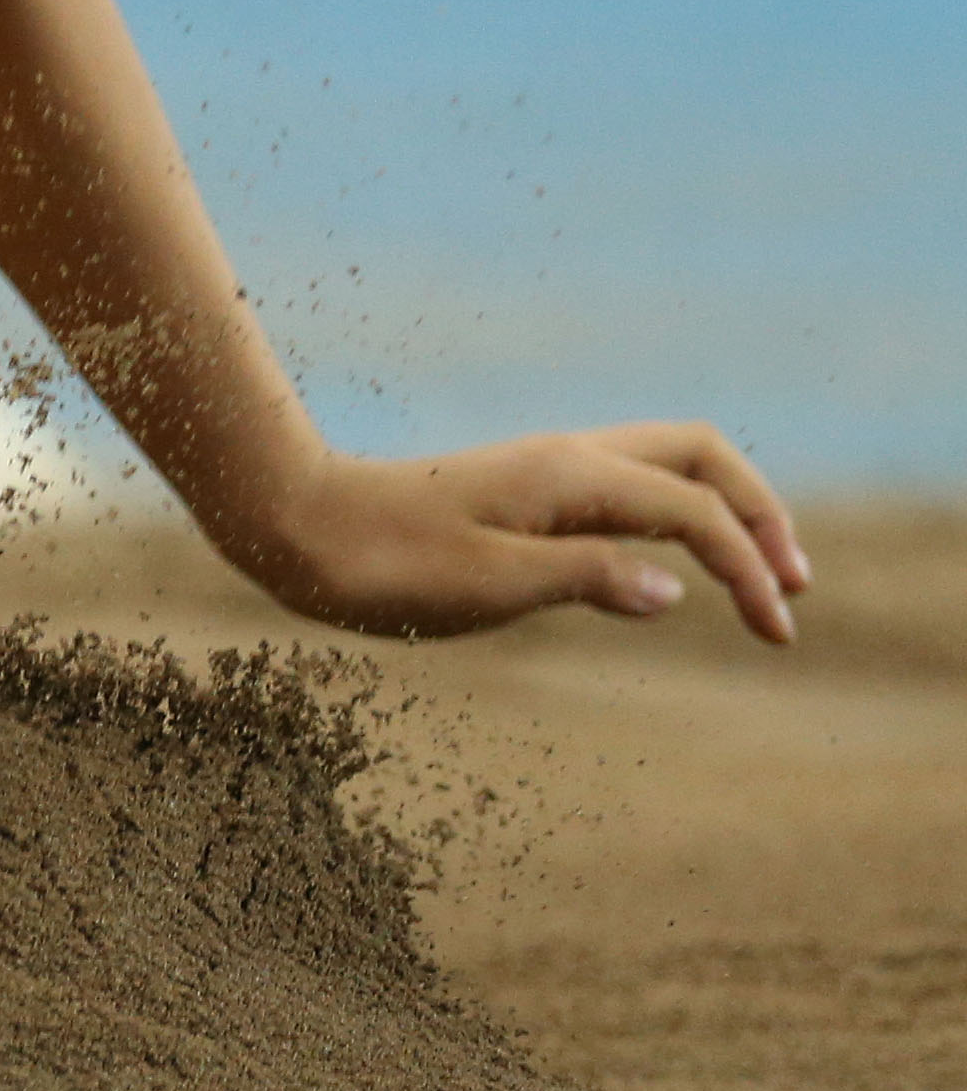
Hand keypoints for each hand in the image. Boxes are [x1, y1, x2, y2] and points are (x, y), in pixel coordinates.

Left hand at [223, 424, 808, 644]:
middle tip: (794, 586)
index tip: (776, 634)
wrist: (296, 526)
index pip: (696, 513)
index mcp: (569, 476)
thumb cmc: (380, 564)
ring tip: (761, 578)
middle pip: (701, 456)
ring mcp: (546, 469)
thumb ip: (584, 577)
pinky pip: (627, 486)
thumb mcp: (485, 584)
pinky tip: (676, 566)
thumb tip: (675, 587)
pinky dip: (676, 516)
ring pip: (667, 464)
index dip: (750, 570)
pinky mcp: (525, 492)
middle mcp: (567, 458)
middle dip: (761, 513)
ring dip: (724, 511)